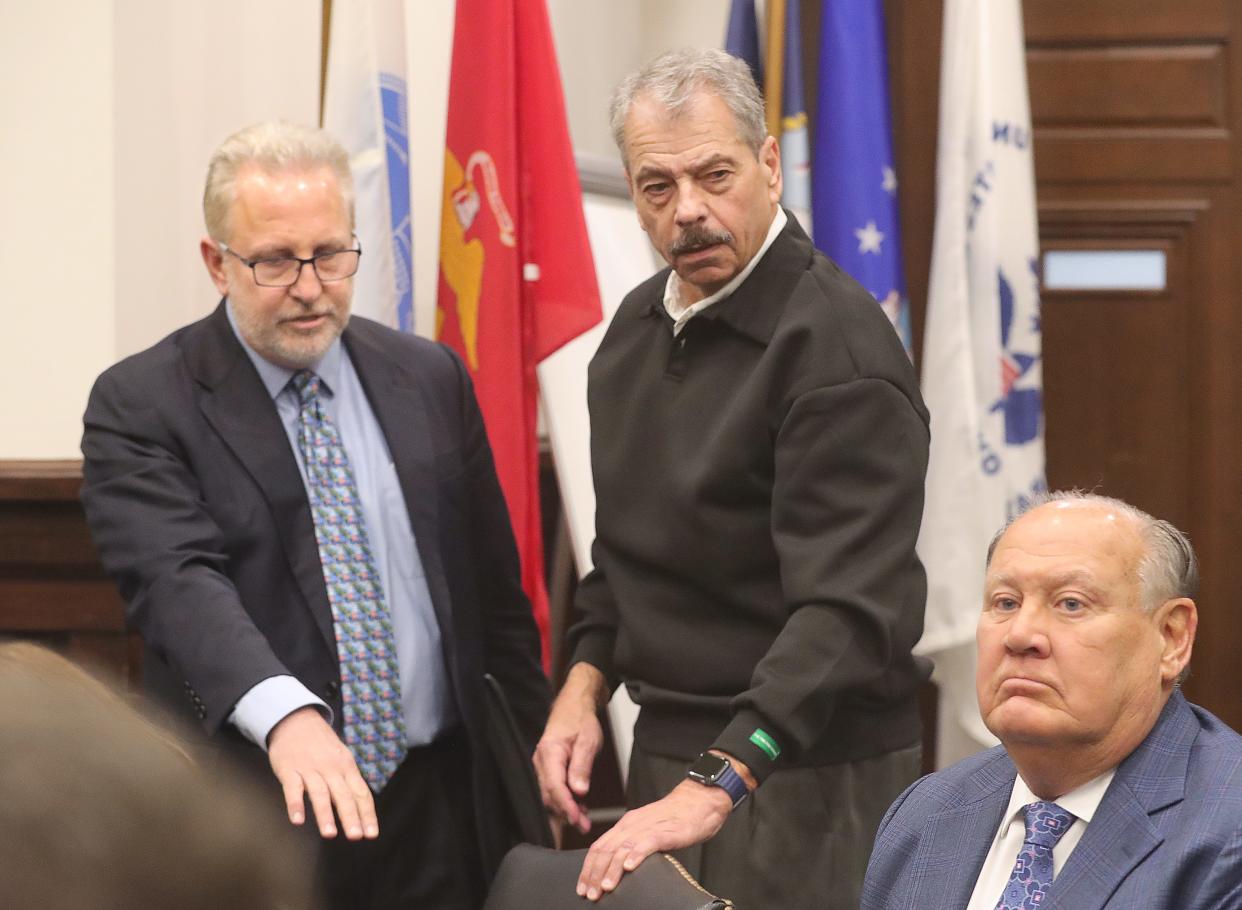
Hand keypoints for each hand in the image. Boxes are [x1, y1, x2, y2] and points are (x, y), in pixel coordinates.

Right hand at [267, 706, 377, 839]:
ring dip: (325, 814)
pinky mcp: (289, 769)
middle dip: (351, 817)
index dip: (367, 814)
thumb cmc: (320, 744)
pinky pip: (292, 788)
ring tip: (330, 834)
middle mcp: (331, 768)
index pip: (361, 793)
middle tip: (356, 836)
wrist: (295, 719)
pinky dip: (295, 804)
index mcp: (347, 767)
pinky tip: (297, 820)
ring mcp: (310, 769)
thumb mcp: (340, 758)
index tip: (372, 834)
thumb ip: (348, 781)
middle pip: (343, 795)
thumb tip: (360, 808)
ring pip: (320, 793)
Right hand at [534, 663, 607, 832]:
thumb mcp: (588, 741)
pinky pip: (554, 789)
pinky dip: (565, 801)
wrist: (574, 707)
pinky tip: (579, 809)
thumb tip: (579, 791)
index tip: (577, 819)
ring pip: (551, 795)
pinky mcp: (548, 770)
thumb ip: (582, 766)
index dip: (565, 805)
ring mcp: (543, 766)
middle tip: (584, 826)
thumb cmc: (580, 720)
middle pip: (550, 794)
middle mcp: (541, 761)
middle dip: (565, 813)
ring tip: (584, 822)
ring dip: (566, 809)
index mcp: (549, 752)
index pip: (554, 786)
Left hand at [576, 779, 732, 900]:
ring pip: (623, 847)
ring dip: (611, 869)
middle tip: (589, 894)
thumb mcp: (648, 832)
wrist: (699, 800)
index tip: (582, 887)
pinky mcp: (666, 830)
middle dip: (595, 874)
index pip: (599, 847)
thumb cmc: (676, 819)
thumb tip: (618, 871)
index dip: (588, 868)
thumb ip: (633, 847)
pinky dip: (636, 855)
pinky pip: (648, 842)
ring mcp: (648, 826)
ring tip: (605, 887)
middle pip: (606, 849)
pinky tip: (629, 867)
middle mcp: (632, 824)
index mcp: (626, 825)